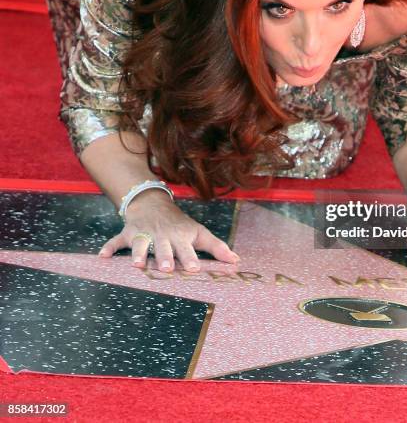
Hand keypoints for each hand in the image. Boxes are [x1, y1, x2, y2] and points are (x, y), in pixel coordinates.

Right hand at [97, 189, 239, 272]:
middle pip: (164, 248)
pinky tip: (102, 257)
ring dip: (139, 253)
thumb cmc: (180, 224)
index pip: (186, 249)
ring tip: (138, 265)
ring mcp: (143, 234)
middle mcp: (162, 236)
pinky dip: (109, 248)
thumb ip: (216, 247)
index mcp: (180, 237)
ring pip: (141, 244)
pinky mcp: (127, 234)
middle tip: (167, 269)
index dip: (190, 258)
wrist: (153, 203)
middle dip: (165, 257)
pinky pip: (116, 241)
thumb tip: (236, 260)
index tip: (194, 268)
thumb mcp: (199, 232)